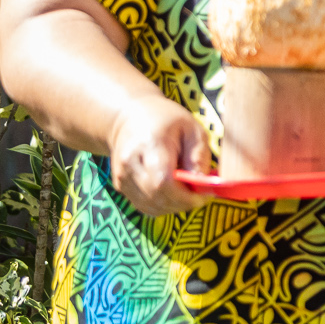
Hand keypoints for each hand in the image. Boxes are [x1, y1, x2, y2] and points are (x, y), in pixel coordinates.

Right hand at [107, 94, 209, 215]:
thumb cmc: (165, 120)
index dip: (185, 196)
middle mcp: (130, 163)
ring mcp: (122, 176)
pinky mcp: (120, 185)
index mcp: (149, 145)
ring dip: (173, 207)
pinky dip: (162, 205)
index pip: (163, 183)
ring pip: (150, 206)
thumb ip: (198, 155)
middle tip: (200, 196)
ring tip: (187, 192)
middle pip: (157, 198)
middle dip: (183, 203)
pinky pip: (144, 205)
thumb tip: (202, 183)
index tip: (204, 195)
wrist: (128, 116)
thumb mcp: (191, 128)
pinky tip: (173, 193)